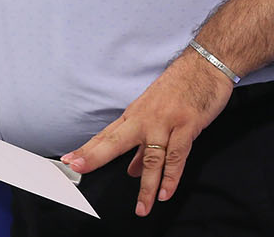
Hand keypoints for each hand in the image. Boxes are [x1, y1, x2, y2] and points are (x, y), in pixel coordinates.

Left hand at [60, 49, 232, 216]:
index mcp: (134, 116)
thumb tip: (130, 170)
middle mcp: (145, 118)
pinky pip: (177, 155)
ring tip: (142, 208)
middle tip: (78, 169)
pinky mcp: (187, 124)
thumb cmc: (179, 89)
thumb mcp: (155, 114)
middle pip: (116, 140)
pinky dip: (171, 176)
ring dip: (146, 185)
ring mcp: (165, 121)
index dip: (87, 150)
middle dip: (95, 156)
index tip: (69, 161)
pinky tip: (165, 193)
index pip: (106, 136)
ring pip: (151, 156)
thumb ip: (141, 146)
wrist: (204, 65)